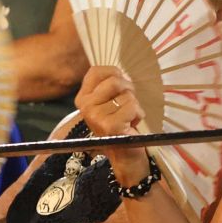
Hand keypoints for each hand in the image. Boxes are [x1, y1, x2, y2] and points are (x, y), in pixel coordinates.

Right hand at [74, 65, 151, 181]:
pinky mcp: (110, 126)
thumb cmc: (120, 123)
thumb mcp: (110, 101)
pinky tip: (131, 125)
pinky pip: (133, 107)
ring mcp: (96, 116)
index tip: (121, 86)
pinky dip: (138, 115)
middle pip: (115, 80)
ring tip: (128, 117)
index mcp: (83, 97)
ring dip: (134, 105)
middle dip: (129, 90)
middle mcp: (85, 106)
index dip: (115, 73)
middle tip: (127, 104)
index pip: (96, 71)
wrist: (124, 153)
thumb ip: (110, 85)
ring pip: (126, 95)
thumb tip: (122, 68)